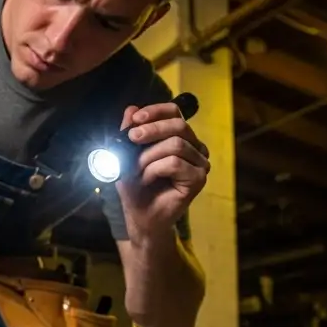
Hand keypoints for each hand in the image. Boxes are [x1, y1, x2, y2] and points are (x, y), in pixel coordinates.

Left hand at [115, 101, 210, 242]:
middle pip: (179, 125)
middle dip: (152, 129)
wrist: (140, 217)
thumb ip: (129, 133)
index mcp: (180, 138)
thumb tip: (130, 109)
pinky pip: (175, 163)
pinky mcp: (199, 180)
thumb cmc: (136, 187)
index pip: (174, 113)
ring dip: (149, 156)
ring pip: (176, 144)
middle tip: (131, 138)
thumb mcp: (126, 156)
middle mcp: (195, 148)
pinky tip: (147, 179)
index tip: (135, 118)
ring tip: (136, 170)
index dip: (156, 111)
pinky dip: (155, 169)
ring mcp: (200, 164)